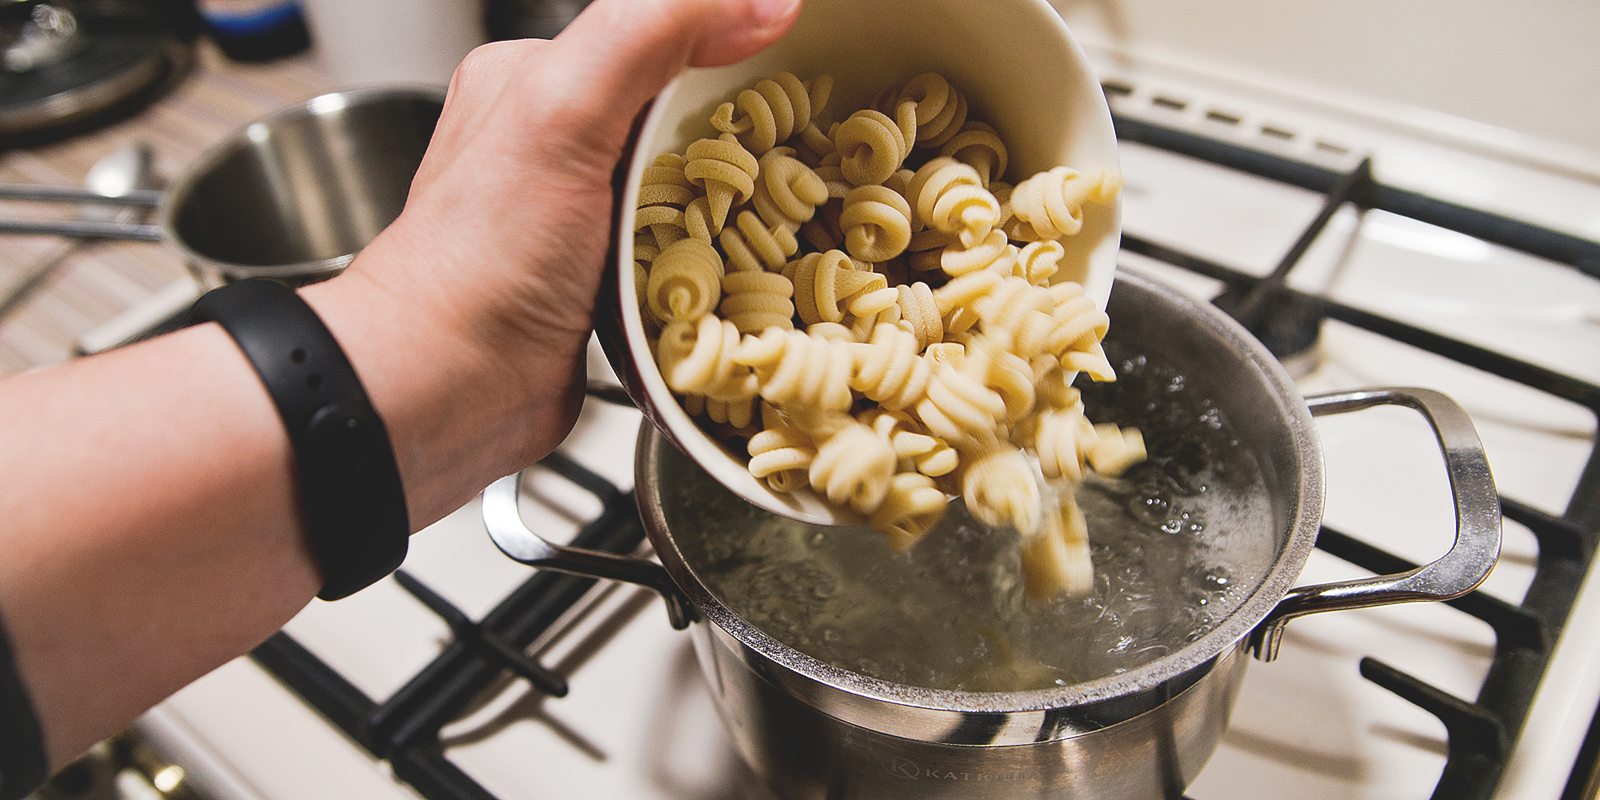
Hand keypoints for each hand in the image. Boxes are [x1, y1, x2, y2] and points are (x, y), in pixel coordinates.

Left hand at [304, 0, 799, 523]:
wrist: (444, 394)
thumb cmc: (482, 260)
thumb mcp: (565, 111)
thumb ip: (653, 31)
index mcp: (536, 76)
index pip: (659, 30)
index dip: (733, 39)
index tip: (804, 62)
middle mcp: (559, 143)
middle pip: (685, 111)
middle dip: (749, 128)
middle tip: (812, 143)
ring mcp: (584, 218)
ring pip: (692, 187)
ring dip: (742, 202)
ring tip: (795, 208)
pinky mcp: (608, 285)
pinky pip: (686, 256)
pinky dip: (721, 262)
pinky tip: (751, 270)